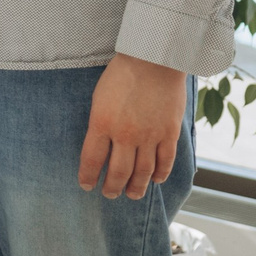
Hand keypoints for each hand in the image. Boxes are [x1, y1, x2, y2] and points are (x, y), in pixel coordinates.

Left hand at [79, 53, 187, 199]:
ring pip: (143, 172)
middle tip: (109, 195)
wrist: (153, 60)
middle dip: (112, 187)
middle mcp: (125, 134)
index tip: (86, 185)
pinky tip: (156, 180)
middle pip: (118, 172)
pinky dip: (161, 174)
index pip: (91, 160)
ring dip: (137, 187)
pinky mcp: (169, 133)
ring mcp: (150, 136)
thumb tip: (100, 144)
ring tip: (131, 195)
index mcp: (102, 123)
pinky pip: (166, 161)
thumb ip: (100, 123)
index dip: (88, 176)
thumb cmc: (121, 74)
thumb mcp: (99, 98)